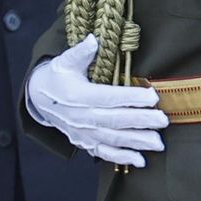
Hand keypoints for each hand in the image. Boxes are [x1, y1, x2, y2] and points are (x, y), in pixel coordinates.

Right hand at [26, 34, 167, 166]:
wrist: (38, 99)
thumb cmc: (57, 77)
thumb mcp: (64, 61)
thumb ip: (80, 52)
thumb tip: (93, 40)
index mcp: (77, 95)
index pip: (109, 97)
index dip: (131, 98)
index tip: (152, 97)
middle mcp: (80, 117)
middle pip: (115, 121)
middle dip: (140, 121)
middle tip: (163, 121)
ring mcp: (83, 132)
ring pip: (112, 139)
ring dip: (136, 142)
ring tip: (158, 143)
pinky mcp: (84, 142)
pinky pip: (104, 153)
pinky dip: (122, 158)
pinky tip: (140, 161)